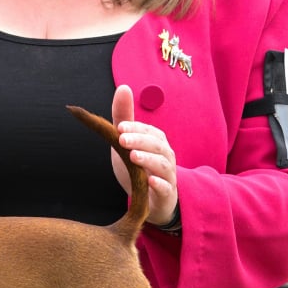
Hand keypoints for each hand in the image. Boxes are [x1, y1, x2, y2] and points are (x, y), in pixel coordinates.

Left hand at [108, 84, 179, 228]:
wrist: (149, 199)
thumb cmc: (138, 166)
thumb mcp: (126, 142)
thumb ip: (124, 117)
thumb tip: (123, 87)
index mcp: (156, 141)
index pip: (148, 131)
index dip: (135, 128)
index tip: (119, 127)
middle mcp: (166, 156)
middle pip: (157, 145)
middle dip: (140, 141)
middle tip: (122, 139)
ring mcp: (168, 175)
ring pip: (163, 165)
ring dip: (149, 160)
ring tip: (134, 157)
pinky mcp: (167, 194)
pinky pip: (166, 188)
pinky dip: (159, 184)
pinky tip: (150, 181)